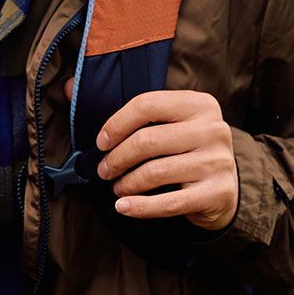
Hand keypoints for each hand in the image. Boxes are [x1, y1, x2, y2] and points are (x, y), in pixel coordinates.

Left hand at [91, 88, 238, 230]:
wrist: (226, 187)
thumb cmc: (186, 150)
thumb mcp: (169, 123)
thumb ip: (125, 108)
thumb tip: (67, 87)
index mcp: (200, 104)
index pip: (147, 105)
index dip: (117, 123)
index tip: (100, 142)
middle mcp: (213, 129)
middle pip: (148, 140)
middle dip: (117, 158)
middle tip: (104, 170)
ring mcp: (217, 162)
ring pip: (155, 172)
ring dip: (127, 183)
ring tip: (117, 187)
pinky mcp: (216, 193)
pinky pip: (169, 203)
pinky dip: (140, 207)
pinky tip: (124, 207)